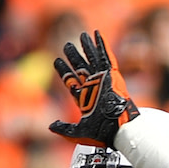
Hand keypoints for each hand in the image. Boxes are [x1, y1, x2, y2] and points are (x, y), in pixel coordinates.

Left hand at [48, 30, 140, 147]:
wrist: (118, 129)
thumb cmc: (101, 133)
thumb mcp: (77, 132)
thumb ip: (63, 129)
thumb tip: (50, 126)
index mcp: (85, 99)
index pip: (71, 81)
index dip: (64, 71)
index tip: (57, 61)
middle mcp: (93, 88)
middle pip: (80, 68)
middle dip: (74, 56)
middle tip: (67, 46)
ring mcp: (102, 81)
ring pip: (92, 60)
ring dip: (86, 47)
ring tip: (82, 35)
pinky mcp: (111, 75)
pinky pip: (105, 57)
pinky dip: (101, 45)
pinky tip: (97, 34)